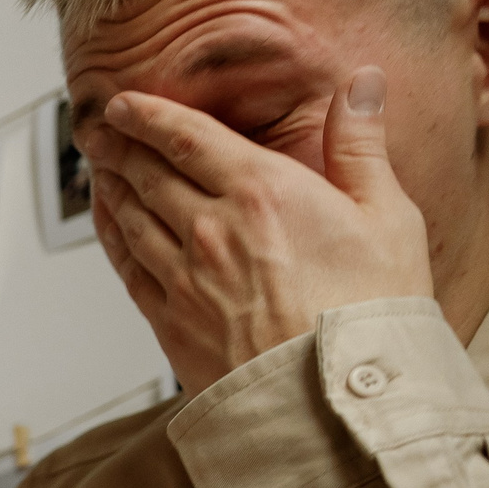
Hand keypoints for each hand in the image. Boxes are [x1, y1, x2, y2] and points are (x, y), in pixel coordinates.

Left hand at [82, 67, 432, 393]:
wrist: (337, 404)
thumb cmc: (371, 314)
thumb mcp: (388, 217)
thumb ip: (362, 146)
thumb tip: (363, 83)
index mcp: (263, 192)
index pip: (188, 138)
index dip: (150, 115)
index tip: (126, 101)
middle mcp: (212, 230)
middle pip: (149, 174)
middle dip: (121, 146)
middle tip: (102, 128)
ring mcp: (185, 278)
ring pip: (131, 217)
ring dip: (111, 186)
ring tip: (100, 167)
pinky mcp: (171, 323)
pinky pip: (127, 266)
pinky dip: (111, 236)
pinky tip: (107, 222)